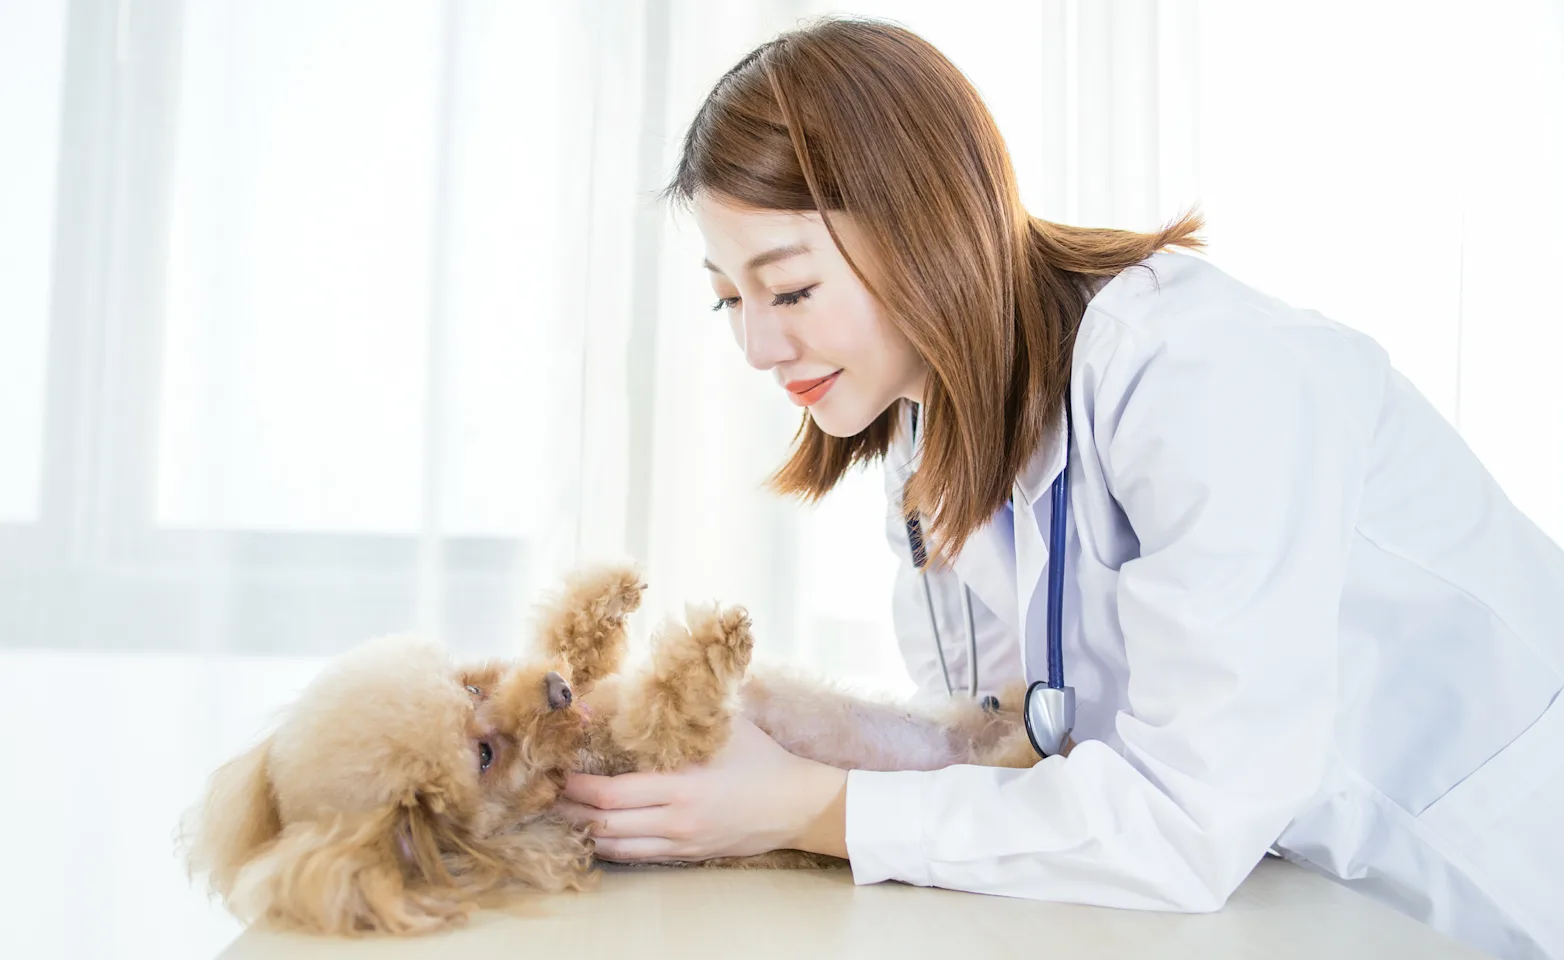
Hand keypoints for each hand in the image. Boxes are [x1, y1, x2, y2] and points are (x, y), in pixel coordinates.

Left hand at [555, 717, 847, 862]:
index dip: (578, 786)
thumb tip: (646, 682)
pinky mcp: (688, 854)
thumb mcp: (728, 724)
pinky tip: (595, 832)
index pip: (612, 794)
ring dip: (585, 831)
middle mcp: (677, 820)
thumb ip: (687, 710)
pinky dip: (610, 846)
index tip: (559, 769)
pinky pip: (638, 856)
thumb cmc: (764, 758)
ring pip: (616, 847)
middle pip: (605, 824)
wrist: (798, 804)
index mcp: (683, 786)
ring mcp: (681, 842)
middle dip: (570, 810)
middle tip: (547, 793)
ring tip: (562, 814)